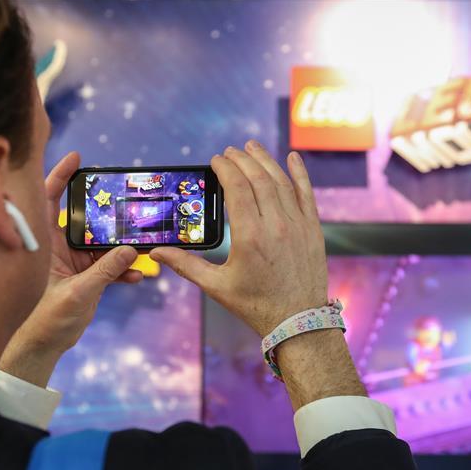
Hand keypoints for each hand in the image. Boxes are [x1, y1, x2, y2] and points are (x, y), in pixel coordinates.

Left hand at [0, 152, 142, 386]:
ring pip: (104, 244)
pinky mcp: (87, 276)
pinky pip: (110, 265)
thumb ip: (105, 272)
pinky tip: (136, 276)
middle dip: (109, 214)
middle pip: (86, 219)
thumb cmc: (42, 320)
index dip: (61, 177)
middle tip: (129, 206)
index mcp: (46, 243)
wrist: (44, 346)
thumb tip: (130, 251)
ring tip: (142, 246)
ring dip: (123, 247)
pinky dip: (124, 270)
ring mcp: (75, 261)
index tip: (77, 158)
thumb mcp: (77, 293)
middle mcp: (60, 247)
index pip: (49, 200)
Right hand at [150, 141, 326, 335]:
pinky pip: (307, 194)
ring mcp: (298, 225)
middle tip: (230, 151)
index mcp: (250, 237)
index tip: (216, 160)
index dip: (226, 169)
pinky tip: (292, 157)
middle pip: (258, 179)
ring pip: (281, 182)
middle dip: (242, 160)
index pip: (237, 189)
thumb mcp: (217, 287)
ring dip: (266, 160)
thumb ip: (186, 266)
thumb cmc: (257, 306)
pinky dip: (300, 173)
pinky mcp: (313, 230)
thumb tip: (156, 254)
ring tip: (252, 147)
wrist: (298, 322)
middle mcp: (276, 226)